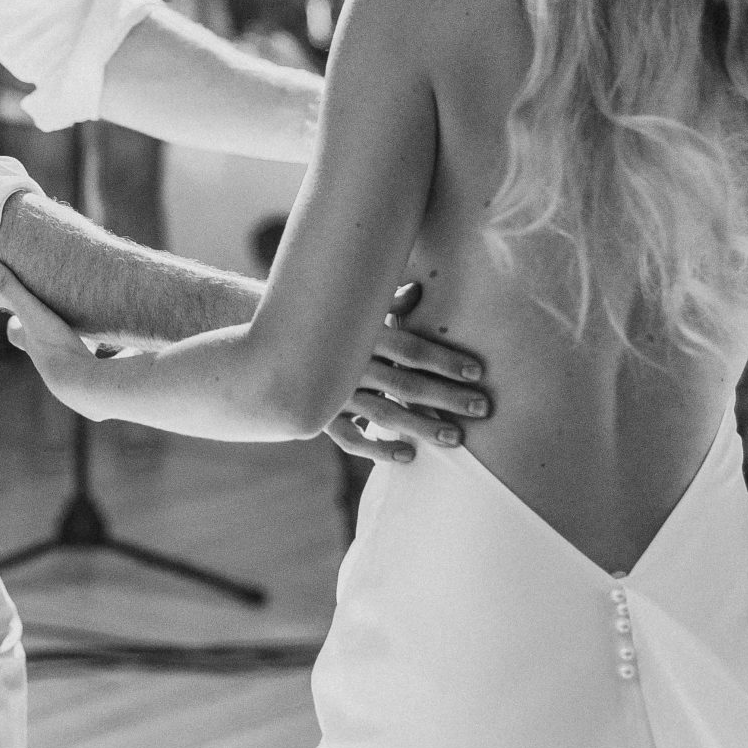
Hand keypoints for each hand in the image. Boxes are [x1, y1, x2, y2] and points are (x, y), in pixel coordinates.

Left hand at [0, 256, 108, 370]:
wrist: (82, 381)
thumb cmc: (53, 346)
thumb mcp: (31, 311)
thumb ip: (9, 287)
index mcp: (32, 341)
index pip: (16, 332)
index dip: (14, 323)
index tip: (14, 313)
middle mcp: (48, 355)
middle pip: (40, 341)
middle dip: (43, 329)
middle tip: (50, 311)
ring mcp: (70, 362)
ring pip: (67, 347)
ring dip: (71, 335)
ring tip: (84, 317)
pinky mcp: (91, 366)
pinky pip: (94, 354)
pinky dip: (100, 346)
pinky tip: (112, 337)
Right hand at [326, 282, 490, 464]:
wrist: (265, 341)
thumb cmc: (321, 321)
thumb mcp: (352, 308)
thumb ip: (387, 302)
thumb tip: (418, 290)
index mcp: (363, 334)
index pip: (412, 349)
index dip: (445, 361)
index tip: (477, 372)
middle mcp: (351, 365)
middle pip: (406, 384)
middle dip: (447, 396)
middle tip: (482, 408)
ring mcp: (335, 393)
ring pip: (384, 413)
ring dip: (422, 427)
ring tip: (456, 438)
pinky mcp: (321, 415)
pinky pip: (351, 439)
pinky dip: (378, 449)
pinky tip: (408, 457)